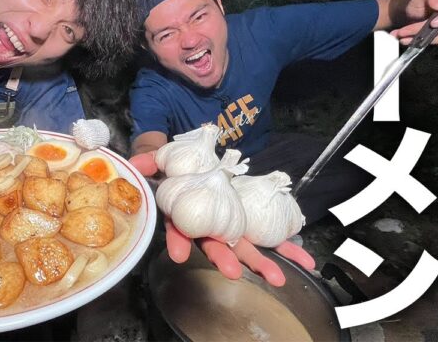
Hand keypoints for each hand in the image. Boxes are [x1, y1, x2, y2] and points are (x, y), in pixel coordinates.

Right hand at [129, 150, 315, 286]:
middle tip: (234, 273)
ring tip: (277, 278)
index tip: (177, 254)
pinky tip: (304, 259)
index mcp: (184, 212)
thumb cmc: (177, 164)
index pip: (179, 228)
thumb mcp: (161, 158)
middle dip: (225, 259)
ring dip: (260, 262)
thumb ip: (149, 159)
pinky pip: (270, 234)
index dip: (178, 240)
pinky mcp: (250, 219)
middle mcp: (207, 224)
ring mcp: (230, 224)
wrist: (198, 162)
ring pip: (243, 246)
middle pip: (214, 244)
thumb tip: (133, 165)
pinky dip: (286, 246)